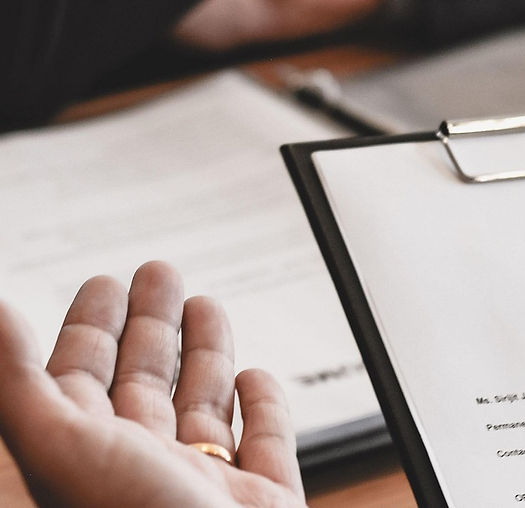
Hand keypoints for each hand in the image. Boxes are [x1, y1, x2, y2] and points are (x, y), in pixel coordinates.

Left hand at [0, 262, 305, 507]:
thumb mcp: (63, 451)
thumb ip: (22, 390)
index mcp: (87, 462)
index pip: (81, 379)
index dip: (91, 326)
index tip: (105, 281)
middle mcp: (141, 475)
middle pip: (145, 383)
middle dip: (152, 323)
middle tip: (159, 272)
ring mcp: (204, 491)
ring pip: (203, 407)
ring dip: (207, 352)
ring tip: (206, 303)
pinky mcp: (264, 504)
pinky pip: (267, 444)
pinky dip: (266, 406)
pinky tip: (258, 377)